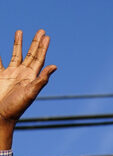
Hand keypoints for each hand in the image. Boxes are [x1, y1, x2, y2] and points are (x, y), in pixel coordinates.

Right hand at [0, 30, 55, 146]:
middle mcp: (23, 74)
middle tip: (41, 30)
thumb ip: (42, 80)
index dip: (43, 47)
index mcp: (31, 77)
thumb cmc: (16, 107)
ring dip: (18, 44)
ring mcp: (11, 74)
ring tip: (19, 31)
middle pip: (31, 54)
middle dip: (35, 42)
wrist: (1, 115)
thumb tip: (54, 66)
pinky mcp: (0, 76)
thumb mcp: (31, 93)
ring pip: (16, 54)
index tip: (47, 36)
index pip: (39, 59)